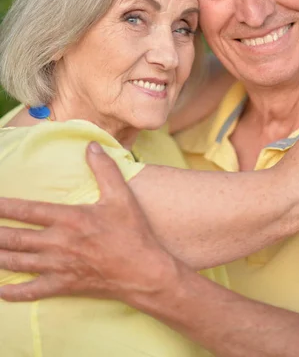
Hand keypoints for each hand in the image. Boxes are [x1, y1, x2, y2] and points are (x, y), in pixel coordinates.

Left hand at [0, 142, 175, 302]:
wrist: (143, 272)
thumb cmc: (132, 233)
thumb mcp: (121, 197)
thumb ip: (105, 169)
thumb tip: (91, 146)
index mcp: (70, 219)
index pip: (28, 211)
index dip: (4, 207)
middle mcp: (58, 243)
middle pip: (15, 239)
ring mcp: (59, 267)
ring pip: (17, 263)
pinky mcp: (63, 286)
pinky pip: (32, 291)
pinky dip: (12, 293)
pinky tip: (0, 290)